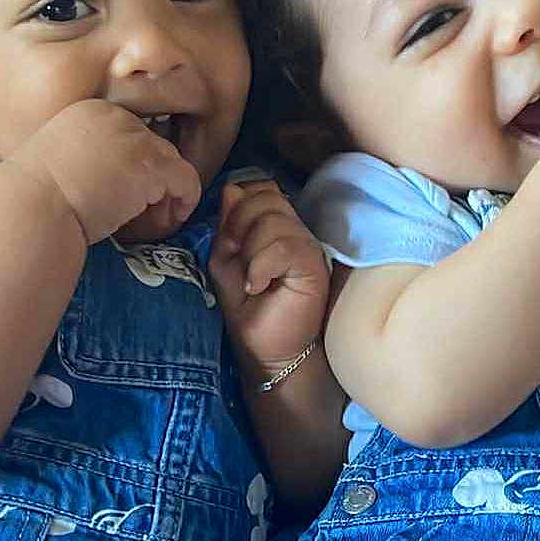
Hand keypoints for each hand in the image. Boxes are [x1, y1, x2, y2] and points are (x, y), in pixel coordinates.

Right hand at [7, 99, 202, 243]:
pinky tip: (170, 220)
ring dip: (168, 195)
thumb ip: (89, 161)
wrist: (32, 208)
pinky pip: (186, 180)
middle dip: (154, 181)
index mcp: (90, 113)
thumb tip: (114, 183)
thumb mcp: (60, 165)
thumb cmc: (35, 200)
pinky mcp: (150, 166)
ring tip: (154, 221)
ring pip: (172, 164)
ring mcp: (135, 139)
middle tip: (143, 212)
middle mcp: (115, 117)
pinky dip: (184, 200)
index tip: (127, 195)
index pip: (130, 135)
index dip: (135, 168)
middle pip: (154, 147)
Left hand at [208, 180, 329, 384]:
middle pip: (264, 197)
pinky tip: (259, 286)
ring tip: (254, 281)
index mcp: (277, 226)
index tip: (233, 245)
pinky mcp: (314, 265)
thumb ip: (228, 226)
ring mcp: (308, 246)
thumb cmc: (249, 311)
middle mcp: (296, 230)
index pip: (259, 189)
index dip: (238, 209)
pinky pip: (284, 246)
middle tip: (242, 264)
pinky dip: (262, 266)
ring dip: (251, 252)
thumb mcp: (225, 262)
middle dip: (241, 227)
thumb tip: (232, 189)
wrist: (268, 351)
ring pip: (272, 220)